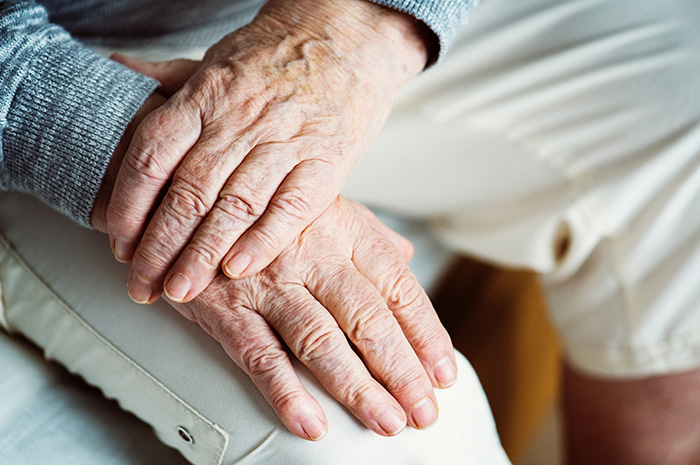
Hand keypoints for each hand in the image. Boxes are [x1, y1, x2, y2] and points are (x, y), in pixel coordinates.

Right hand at [95, 135, 456, 438]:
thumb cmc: (266, 207)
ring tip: (386, 422)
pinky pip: (258, 354)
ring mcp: (267, 282)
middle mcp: (312, 255)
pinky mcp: (224, 307)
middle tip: (424, 412)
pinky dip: (285, 393)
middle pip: (367, 319)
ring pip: (320, 341)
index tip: (444, 372)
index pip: (398, 287)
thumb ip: (367, 235)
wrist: (189, 194)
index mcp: (343, 231)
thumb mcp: (323, 206)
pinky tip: (311, 424)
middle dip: (401, 371)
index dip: (426, 332)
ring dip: (356, 387)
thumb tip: (408, 257)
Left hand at [105, 0, 432, 304]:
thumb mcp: (217, 59)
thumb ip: (170, 78)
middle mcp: (239, 121)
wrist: (348, 36)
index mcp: (206, 96)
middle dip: (159, 248)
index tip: (120, 243)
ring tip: (181, 290)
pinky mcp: (325, 162)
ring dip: (202, 255)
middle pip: (187, 193)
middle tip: (143, 285)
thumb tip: (120, 69)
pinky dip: (262, 241)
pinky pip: (290, 208)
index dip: (129, 206)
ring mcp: (284, 142)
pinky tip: (238, 269)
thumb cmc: (280, 55)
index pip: (152, 157)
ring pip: (233, 207)